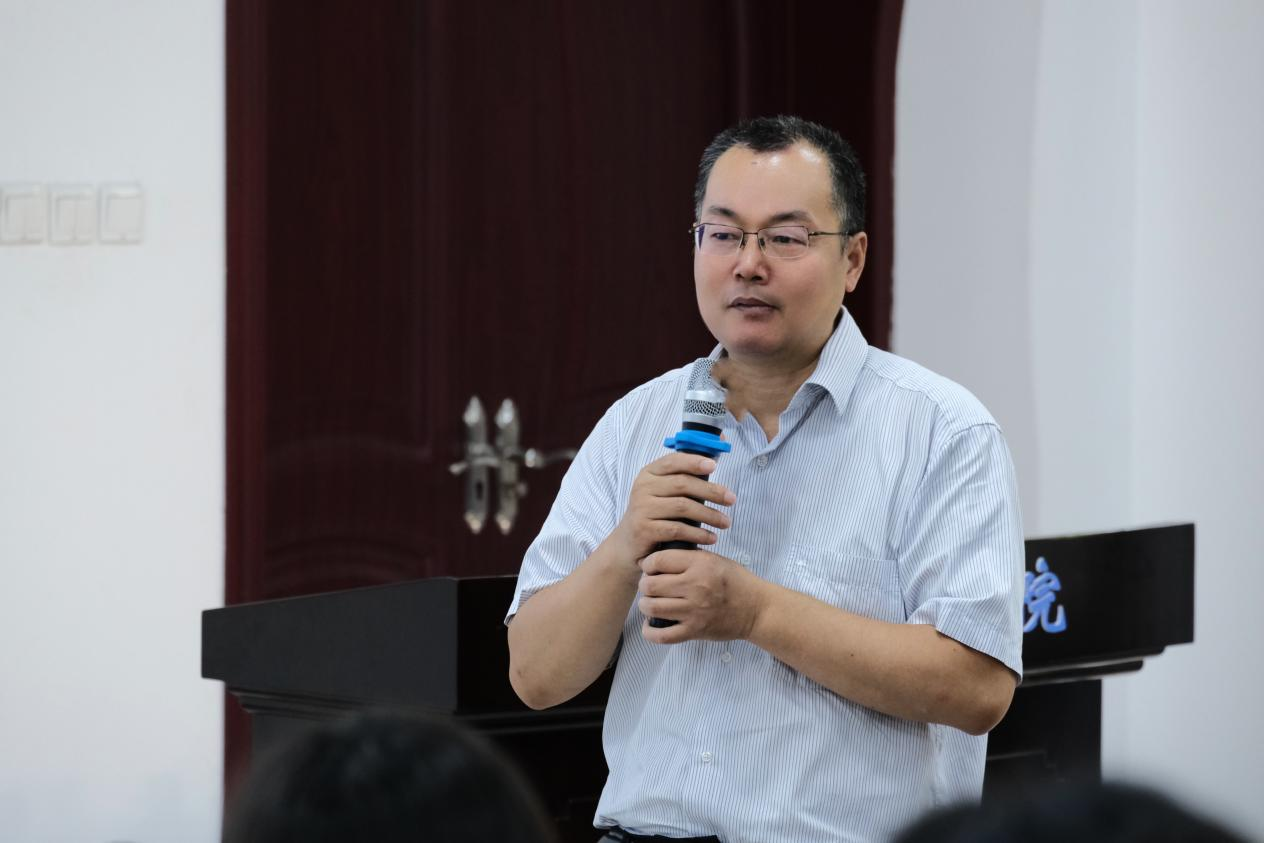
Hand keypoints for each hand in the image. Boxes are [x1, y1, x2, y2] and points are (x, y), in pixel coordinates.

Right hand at [605, 453, 734, 565]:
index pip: (673, 461)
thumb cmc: (655, 514)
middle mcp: (643, 487)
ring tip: (725, 523)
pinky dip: (698, 534)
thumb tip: (714, 458)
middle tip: (731, 500)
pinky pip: (677, 529)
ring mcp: (642, 508)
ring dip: (709, 515)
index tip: (714, 465)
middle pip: (683, 483)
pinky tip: (711, 537)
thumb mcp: (663, 492)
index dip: (694, 461)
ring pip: (683, 507)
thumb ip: (684, 476)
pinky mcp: (644, 529)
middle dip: (711, 491)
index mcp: (649, 473)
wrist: (628, 543)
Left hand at [637, 548, 766, 642]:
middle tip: (649, 586)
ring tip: (649, 603)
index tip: (649, 567)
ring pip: (652, 608)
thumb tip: (658, 557)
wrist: (757, 609)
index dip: (648, 563)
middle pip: (651, 585)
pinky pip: (663, 635)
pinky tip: (650, 625)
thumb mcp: (715, 559)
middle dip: (645, 585)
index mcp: (700, 564)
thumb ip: (689, 557)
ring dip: (645, 605)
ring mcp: (694, 610)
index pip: (659, 560)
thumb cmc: (736, 582)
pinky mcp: (695, 630)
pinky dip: (650, 631)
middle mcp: (695, 586)